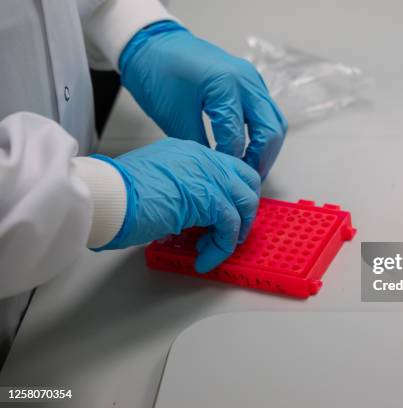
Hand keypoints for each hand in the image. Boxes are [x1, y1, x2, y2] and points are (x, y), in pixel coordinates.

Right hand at [93, 138, 259, 272]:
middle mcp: (203, 158)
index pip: (227, 168)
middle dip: (244, 209)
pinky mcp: (210, 199)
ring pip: (245, 204)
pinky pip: (230, 228)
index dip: (232, 194)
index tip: (227, 215)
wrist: (107, 196)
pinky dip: (221, 248)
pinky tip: (204, 259)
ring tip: (215, 248)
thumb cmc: (118, 193)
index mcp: (189, 152)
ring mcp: (209, 176)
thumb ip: (180, 192)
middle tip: (232, 231)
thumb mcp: (156, 184)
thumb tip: (192, 216)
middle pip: (246, 180)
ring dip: (234, 232)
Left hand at [120, 21, 287, 178]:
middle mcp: (247, 80)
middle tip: (248, 178)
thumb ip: (201, 146)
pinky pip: (267, 113)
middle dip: (261, 159)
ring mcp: (252, 80)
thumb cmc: (158, 74)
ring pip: (275, 122)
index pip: (237, 137)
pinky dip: (263, 134)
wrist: (153, 44)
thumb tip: (218, 170)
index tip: (222, 179)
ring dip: (267, 148)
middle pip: (271, 130)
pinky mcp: (250, 83)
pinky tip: (249, 150)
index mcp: (226, 85)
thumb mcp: (175, 117)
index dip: (230, 162)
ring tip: (251, 168)